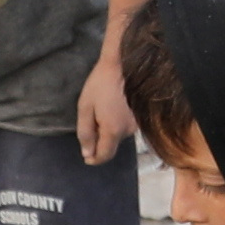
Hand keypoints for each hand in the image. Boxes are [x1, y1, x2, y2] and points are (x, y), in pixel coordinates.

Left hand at [75, 44, 134, 166]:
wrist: (122, 66)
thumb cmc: (100, 85)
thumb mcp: (85, 108)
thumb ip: (85, 133)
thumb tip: (87, 154)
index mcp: (113, 130)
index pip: (104, 156)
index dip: (94, 159)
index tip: (86, 157)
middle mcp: (127, 131)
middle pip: (111, 148)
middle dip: (99, 143)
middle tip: (91, 125)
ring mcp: (135, 125)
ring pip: (117, 138)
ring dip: (107, 133)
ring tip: (100, 113)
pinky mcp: (139, 118)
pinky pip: (123, 129)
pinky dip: (114, 126)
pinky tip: (110, 110)